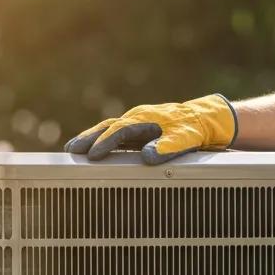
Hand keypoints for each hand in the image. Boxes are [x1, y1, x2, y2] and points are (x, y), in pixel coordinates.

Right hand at [64, 94, 237, 164]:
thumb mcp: (184, 140)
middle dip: (88, 138)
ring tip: (74, 149)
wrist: (203, 119)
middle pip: (107, 127)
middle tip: (71, 150)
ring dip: (91, 138)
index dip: (104, 143)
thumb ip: (166, 147)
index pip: (119, 131)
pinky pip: (115, 133)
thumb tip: (146, 156)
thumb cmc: (193, 130)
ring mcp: (136, 122)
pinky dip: (102, 140)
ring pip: (108, 129)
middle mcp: (137, 118)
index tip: (91, 155)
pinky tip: (93, 148)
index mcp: (145, 119)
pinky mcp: (138, 129)